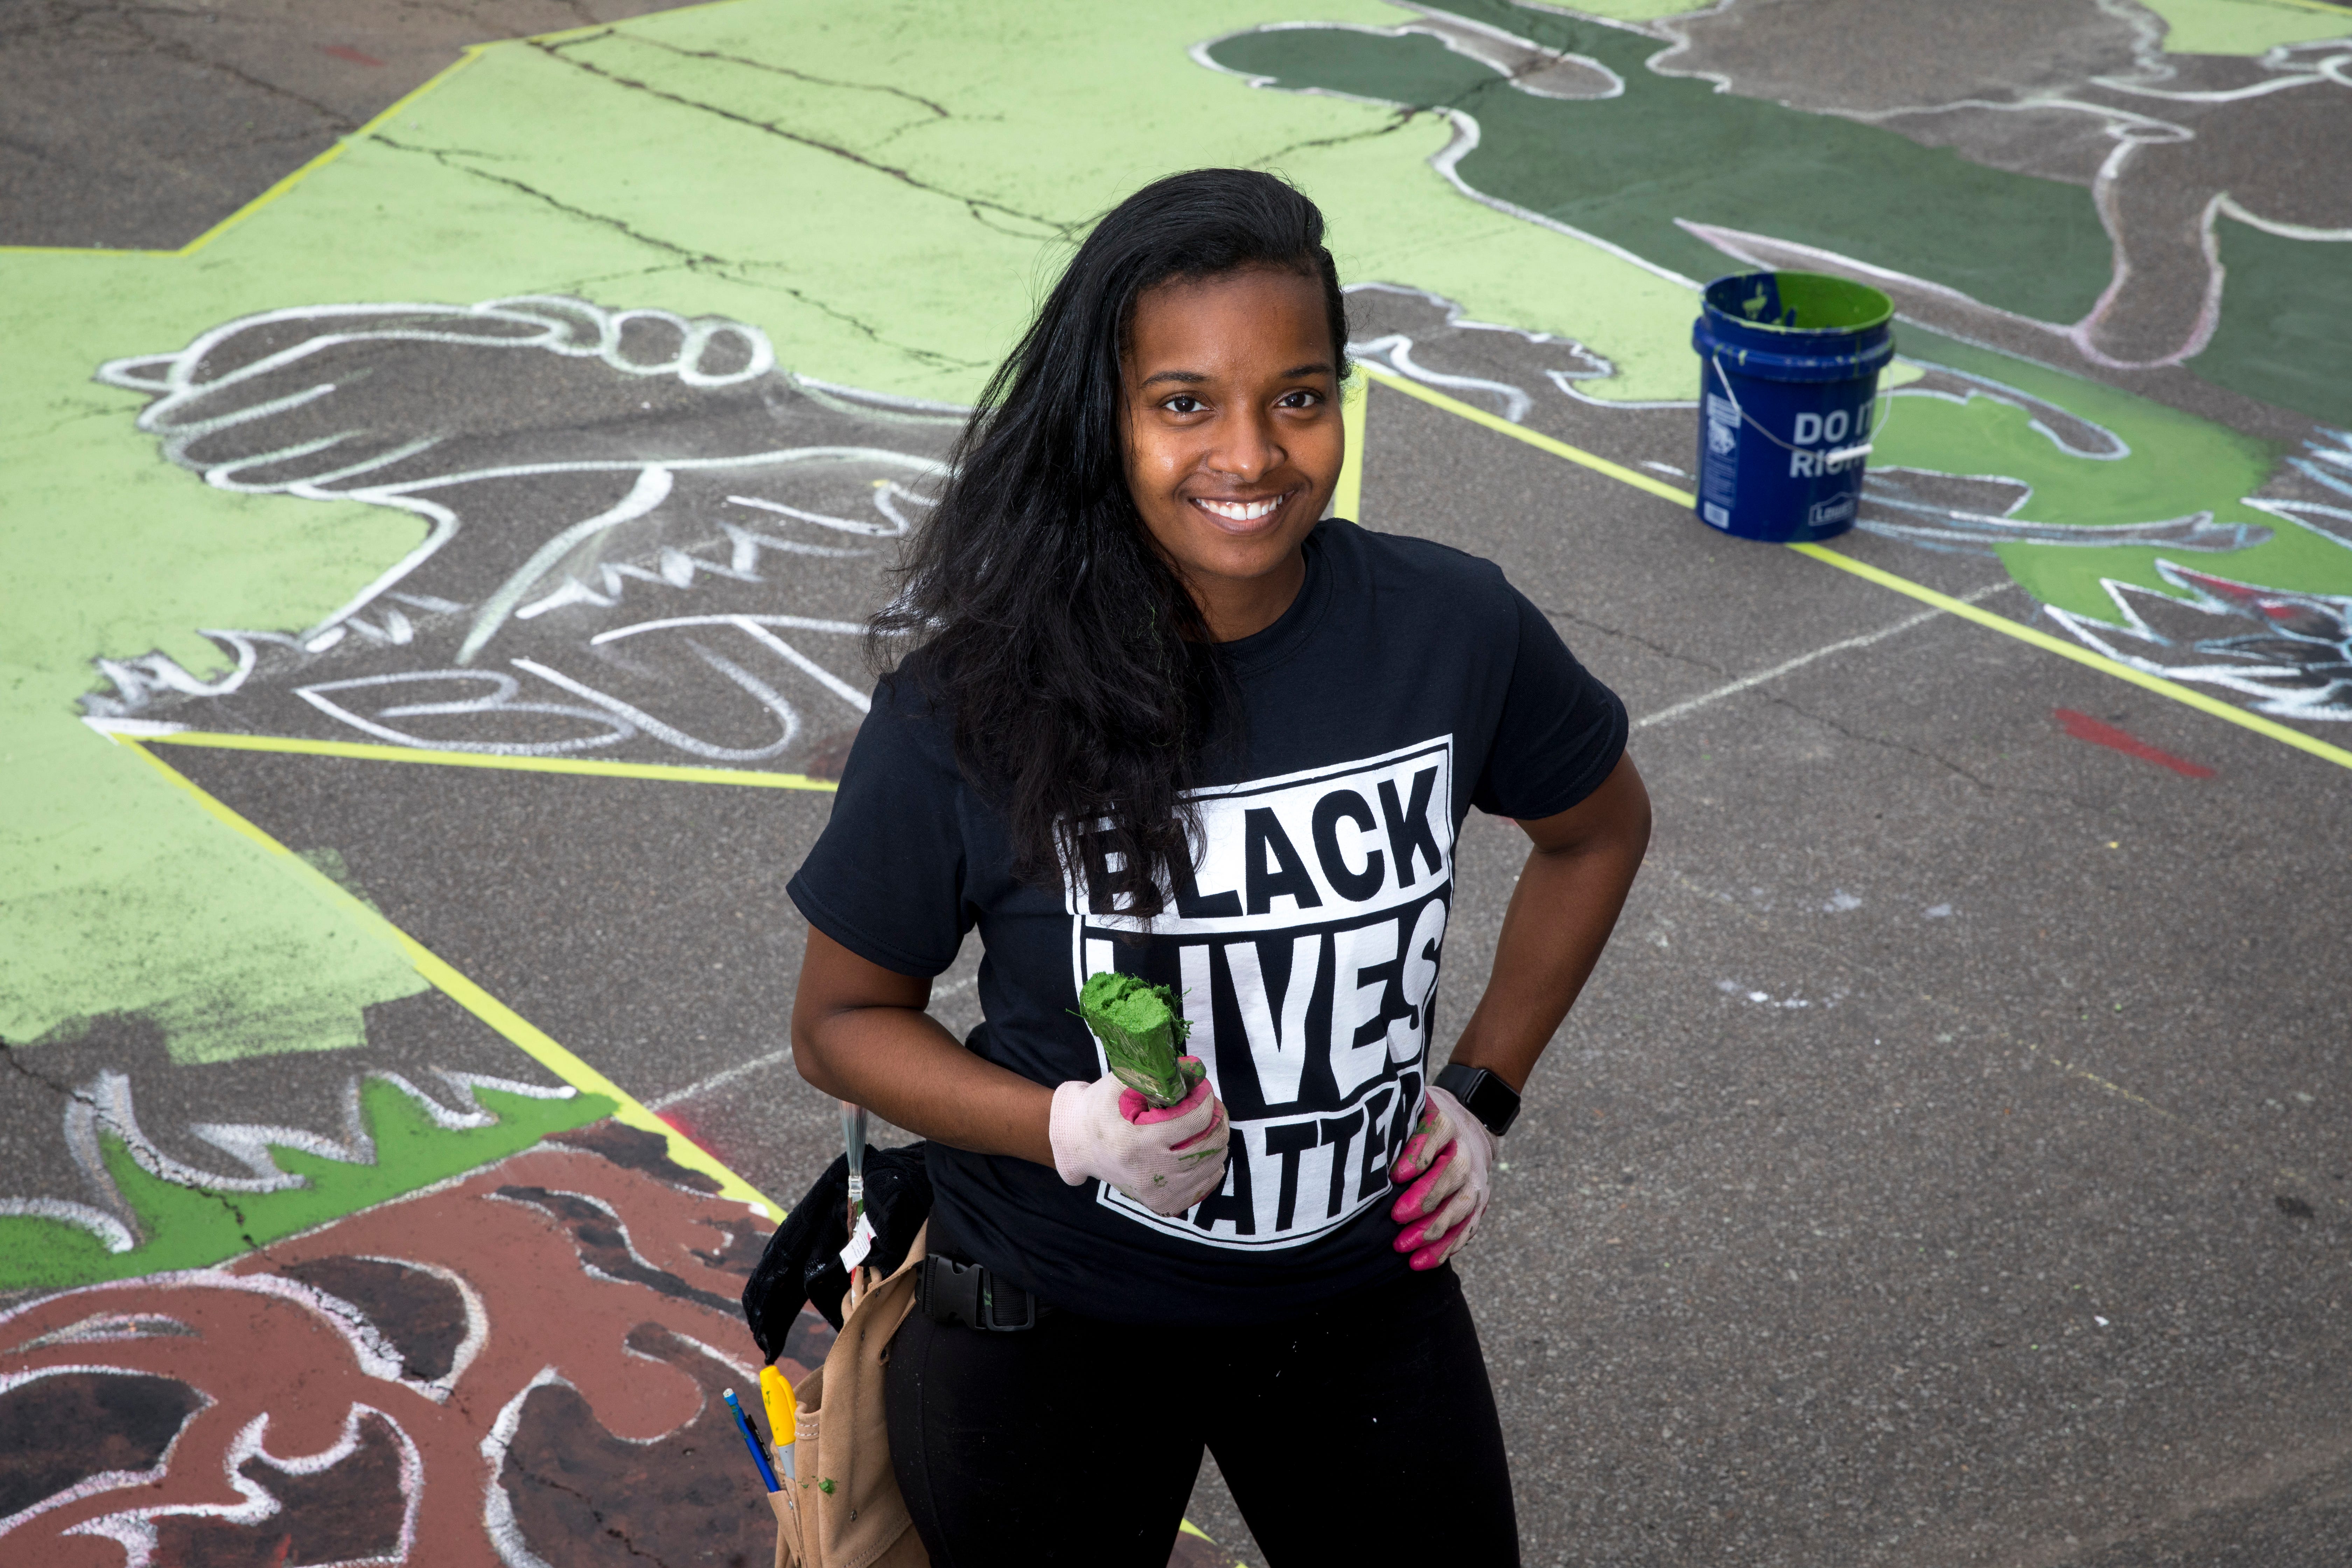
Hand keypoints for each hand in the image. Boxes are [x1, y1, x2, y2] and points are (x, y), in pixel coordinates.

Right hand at [1048, 1059, 1228, 1215]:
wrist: (1078, 1144)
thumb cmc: (1101, 1107)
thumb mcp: (1120, 1082)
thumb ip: (1154, 1074)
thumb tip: (1193, 1070)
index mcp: (1136, 1142)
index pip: (1194, 1120)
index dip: (1205, 1099)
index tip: (1202, 1087)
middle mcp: (1148, 1173)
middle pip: (1209, 1144)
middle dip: (1218, 1118)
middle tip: (1212, 1104)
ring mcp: (1157, 1193)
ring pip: (1212, 1163)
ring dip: (1217, 1139)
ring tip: (1207, 1124)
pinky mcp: (1163, 1204)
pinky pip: (1206, 1184)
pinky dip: (1210, 1164)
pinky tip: (1200, 1149)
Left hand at [1388, 1084, 1494, 1270]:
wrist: (1467, 1129)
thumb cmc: (1420, 1123)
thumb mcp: (1408, 1113)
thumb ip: (1389, 1124)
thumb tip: (1353, 1139)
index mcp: (1447, 1123)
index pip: (1438, 1132)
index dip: (1419, 1152)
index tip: (1396, 1174)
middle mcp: (1466, 1151)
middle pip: (1453, 1173)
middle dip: (1426, 1198)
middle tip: (1396, 1216)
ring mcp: (1475, 1180)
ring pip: (1462, 1206)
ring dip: (1434, 1229)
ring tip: (1403, 1247)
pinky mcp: (1478, 1204)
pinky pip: (1466, 1228)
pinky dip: (1444, 1248)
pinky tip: (1420, 1262)